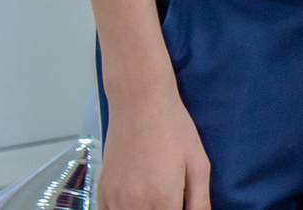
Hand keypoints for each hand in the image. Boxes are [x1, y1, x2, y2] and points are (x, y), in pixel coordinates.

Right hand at [99, 83, 210, 209]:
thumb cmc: (173, 129)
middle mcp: (135, 203)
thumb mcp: (198, 163)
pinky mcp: (102, 192)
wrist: (140, 104)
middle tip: (172, 199)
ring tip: (156, 197)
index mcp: (164, 198)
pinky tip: (137, 201)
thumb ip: (200, 201)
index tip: (181, 205)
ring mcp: (114, 199)